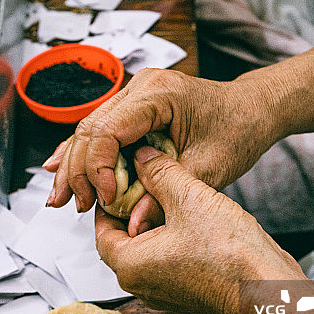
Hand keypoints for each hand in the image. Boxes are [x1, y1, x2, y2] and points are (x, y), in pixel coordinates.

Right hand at [44, 68, 278, 235]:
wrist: (253, 109)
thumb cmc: (239, 130)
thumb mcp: (208, 169)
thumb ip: (165, 196)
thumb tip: (132, 225)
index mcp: (159, 94)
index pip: (107, 130)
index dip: (99, 169)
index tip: (107, 200)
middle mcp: (141, 87)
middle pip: (90, 129)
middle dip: (78, 171)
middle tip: (75, 205)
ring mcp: (135, 95)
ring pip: (89, 130)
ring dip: (74, 166)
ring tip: (61, 198)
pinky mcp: (134, 108)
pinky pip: (101, 131)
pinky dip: (85, 154)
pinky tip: (60, 169)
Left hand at [94, 145, 303, 313]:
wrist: (270, 291)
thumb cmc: (230, 255)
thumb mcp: (188, 197)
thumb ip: (159, 173)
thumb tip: (142, 156)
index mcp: (130, 266)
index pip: (101, 230)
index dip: (109, 202)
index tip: (119, 181)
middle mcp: (142, 285)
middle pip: (123, 241)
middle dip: (132, 212)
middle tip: (143, 184)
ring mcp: (165, 293)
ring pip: (147, 252)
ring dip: (154, 225)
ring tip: (169, 197)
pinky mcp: (187, 294)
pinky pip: (168, 263)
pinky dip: (172, 241)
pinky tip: (190, 220)